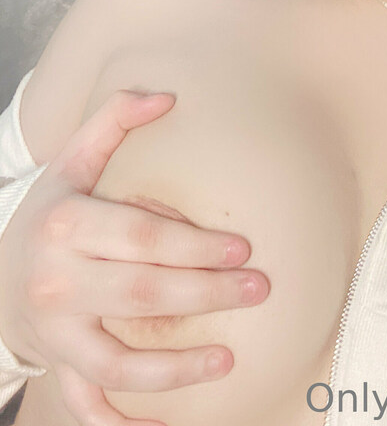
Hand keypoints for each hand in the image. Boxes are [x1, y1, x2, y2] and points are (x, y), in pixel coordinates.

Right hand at [0, 89, 269, 425]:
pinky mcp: (59, 366)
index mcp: (66, 225)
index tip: (244, 246)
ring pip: (117, 363)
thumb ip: (114, 119)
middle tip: (259, 288)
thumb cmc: (55, 211)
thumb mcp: (74, 160)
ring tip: (229, 357)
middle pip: (141, 295)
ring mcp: (57, 332)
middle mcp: (57, 282)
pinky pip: (89, 406)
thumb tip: (167, 95)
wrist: (0, 271)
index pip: (143, 238)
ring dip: (176, 370)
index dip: (196, 245)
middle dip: (206, 295)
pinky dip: (122, 422)